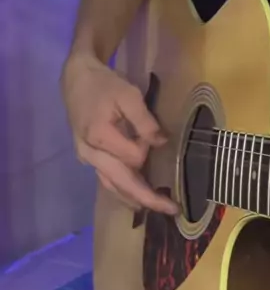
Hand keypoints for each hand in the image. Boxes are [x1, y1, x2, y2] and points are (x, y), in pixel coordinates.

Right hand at [61, 53, 178, 214]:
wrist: (77, 79)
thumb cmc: (104, 85)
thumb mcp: (128, 94)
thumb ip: (145, 120)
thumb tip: (161, 143)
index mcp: (99, 137)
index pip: (133, 157)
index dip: (147, 148)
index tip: (154, 133)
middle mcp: (90, 154)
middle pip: (121, 183)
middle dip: (147, 198)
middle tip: (172, 209)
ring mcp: (86, 158)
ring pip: (112, 186)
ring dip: (135, 199)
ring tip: (158, 209)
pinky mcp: (88, 158)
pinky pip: (106, 180)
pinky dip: (123, 190)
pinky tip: (136, 197)